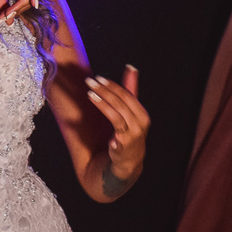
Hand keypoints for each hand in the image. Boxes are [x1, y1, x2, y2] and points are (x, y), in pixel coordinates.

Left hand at [85, 65, 148, 182]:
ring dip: (102, 103)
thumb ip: (130, 91)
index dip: (112, 86)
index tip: (98, 78)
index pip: (127, 95)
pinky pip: (114, 131)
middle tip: (90, 81)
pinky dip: (106, 117)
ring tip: (89, 94)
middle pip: (121, 103)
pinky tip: (95, 107)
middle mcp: (140, 124)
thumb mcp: (131, 112)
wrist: (128, 163)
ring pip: (116, 115)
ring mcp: (132, 136)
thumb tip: (131, 68)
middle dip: (105, 90)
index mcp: (142, 114)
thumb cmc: (128, 134)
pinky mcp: (123, 147)